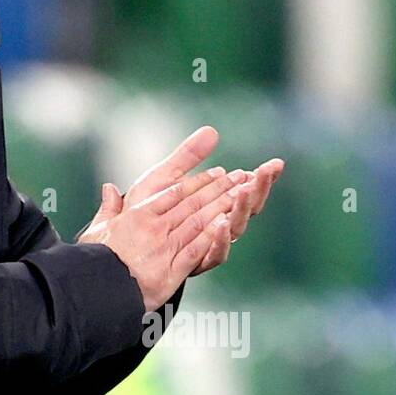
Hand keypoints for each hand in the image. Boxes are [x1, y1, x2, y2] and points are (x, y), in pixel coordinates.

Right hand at [78, 161, 248, 312]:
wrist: (97, 291)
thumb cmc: (94, 261)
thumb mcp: (98, 230)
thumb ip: (109, 208)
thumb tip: (109, 188)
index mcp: (138, 215)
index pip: (175, 192)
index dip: (199, 181)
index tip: (217, 172)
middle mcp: (154, 228)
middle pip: (192, 204)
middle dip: (219, 188)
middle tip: (239, 176)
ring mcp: (164, 249)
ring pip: (198, 223)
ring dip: (222, 207)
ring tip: (241, 194)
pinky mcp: (171, 271)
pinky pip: (195, 250)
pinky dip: (212, 237)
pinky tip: (226, 226)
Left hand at [117, 126, 284, 277]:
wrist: (121, 248)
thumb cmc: (144, 211)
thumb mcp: (165, 178)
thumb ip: (187, 156)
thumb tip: (212, 130)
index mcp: (215, 207)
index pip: (247, 190)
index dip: (262, 178)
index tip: (274, 164)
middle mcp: (218, 227)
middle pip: (249, 209)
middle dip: (260, 190)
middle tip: (269, 172)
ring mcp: (209, 245)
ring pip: (236, 229)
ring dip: (242, 209)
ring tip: (246, 190)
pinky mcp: (196, 263)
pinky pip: (215, 254)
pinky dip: (220, 239)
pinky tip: (222, 222)